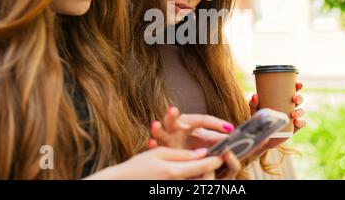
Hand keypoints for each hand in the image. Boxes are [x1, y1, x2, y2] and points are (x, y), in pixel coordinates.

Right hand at [84, 147, 222, 179]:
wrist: (121, 183)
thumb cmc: (137, 166)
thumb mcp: (158, 154)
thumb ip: (181, 154)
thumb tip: (201, 153)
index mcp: (174, 171)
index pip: (203, 166)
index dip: (216, 160)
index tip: (223, 153)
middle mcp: (177, 184)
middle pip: (204, 178)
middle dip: (213, 170)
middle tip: (218, 159)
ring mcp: (174, 189)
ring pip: (197, 182)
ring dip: (204, 175)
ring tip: (208, 166)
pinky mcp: (172, 191)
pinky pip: (188, 184)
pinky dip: (194, 178)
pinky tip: (194, 172)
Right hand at [150, 106, 234, 149]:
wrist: (180, 154)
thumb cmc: (194, 145)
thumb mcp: (207, 141)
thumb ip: (217, 138)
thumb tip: (235, 136)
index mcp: (190, 122)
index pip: (202, 120)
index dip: (215, 123)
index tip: (230, 129)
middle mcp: (176, 127)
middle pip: (174, 119)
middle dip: (171, 115)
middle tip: (173, 109)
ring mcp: (166, 138)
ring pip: (160, 130)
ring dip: (158, 128)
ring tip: (155, 123)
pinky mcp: (160, 149)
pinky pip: (154, 146)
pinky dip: (152, 145)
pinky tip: (151, 143)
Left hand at [248, 82, 305, 151]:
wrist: (262, 136)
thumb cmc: (260, 120)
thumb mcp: (255, 111)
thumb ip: (254, 104)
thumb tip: (255, 95)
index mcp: (282, 100)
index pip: (291, 91)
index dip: (297, 87)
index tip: (299, 84)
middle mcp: (289, 107)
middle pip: (299, 100)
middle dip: (299, 98)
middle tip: (294, 99)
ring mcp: (293, 117)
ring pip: (301, 111)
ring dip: (299, 111)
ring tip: (293, 114)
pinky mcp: (294, 128)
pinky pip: (301, 124)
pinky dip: (301, 122)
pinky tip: (296, 122)